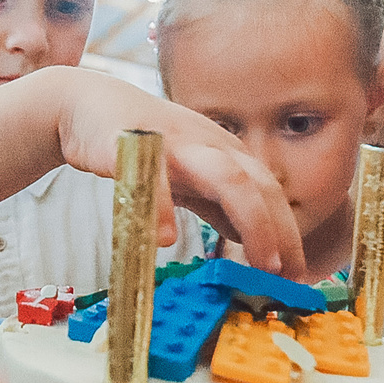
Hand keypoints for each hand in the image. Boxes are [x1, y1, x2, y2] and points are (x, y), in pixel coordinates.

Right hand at [48, 68, 303, 272]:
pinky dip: (164, 208)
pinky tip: (167, 239)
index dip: (288, 234)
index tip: (295, 276)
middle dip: (279, 231)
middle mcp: (210, 145)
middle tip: (286, 276)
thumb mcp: (191, 177)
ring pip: (227, 177)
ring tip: (256, 263)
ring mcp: (176, 143)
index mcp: (227, 154)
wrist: (88, 106)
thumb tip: (250, 243)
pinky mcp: (135, 146)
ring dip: (250, 220)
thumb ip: (219, 206)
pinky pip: (153, 178)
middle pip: (259, 184)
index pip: (271, 194)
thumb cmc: (145, 145)